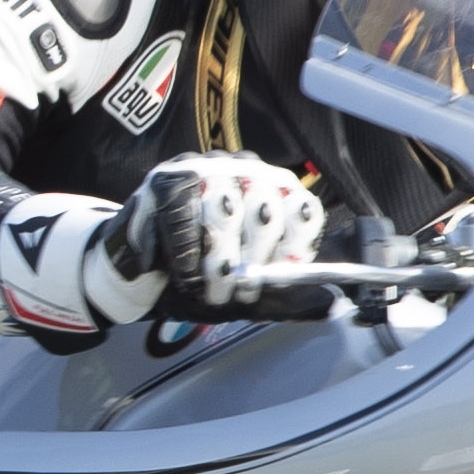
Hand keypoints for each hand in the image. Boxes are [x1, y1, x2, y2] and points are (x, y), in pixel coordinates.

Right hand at [123, 153, 331, 315]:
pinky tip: (184, 274)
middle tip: (234, 294)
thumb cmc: (200, 279)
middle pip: (264, 211)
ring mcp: (206, 170)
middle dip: (250, 265)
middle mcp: (247, 171)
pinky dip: (185, 255)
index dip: (294, 248)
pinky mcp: (167, 179)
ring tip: (207, 288)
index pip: (301, 209)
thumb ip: (287, 299)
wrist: (142, 279)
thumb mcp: (249, 296)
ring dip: (216, 263)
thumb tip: (330, 303)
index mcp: (277, 194)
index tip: (279, 276)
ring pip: (224, 212)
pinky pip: (183, 216)